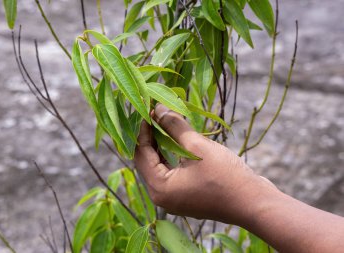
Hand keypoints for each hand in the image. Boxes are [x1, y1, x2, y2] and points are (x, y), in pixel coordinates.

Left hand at [134, 104, 276, 224]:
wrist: (255, 203)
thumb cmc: (225, 176)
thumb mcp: (197, 146)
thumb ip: (174, 126)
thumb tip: (158, 108)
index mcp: (159, 188)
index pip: (141, 153)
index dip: (143, 129)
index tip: (148, 108)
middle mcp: (162, 196)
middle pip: (147, 160)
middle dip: (150, 136)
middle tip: (155, 113)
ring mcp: (175, 198)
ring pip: (160, 166)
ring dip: (161, 144)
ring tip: (164, 121)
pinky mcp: (187, 196)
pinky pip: (172, 173)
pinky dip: (172, 155)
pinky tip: (177, 139)